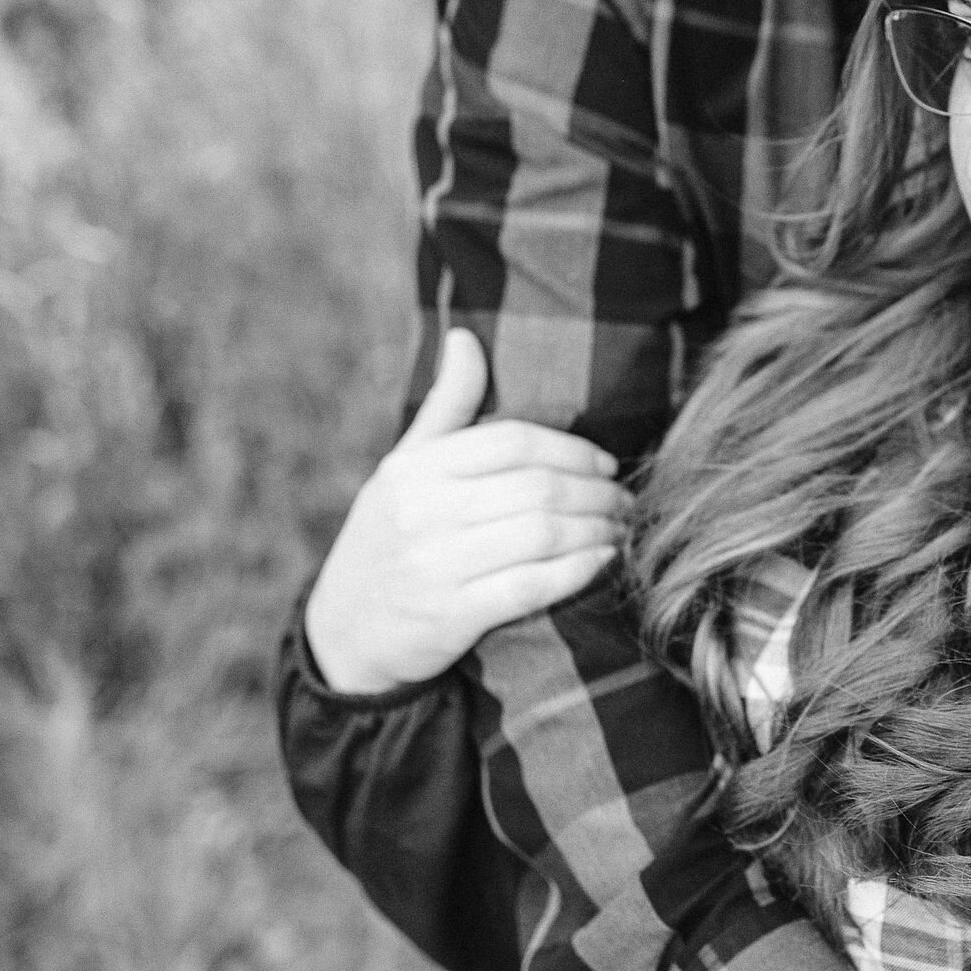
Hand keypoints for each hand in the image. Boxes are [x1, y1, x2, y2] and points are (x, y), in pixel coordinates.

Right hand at [304, 328, 630, 693]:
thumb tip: (465, 336)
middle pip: (537, 488)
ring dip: (597, 530)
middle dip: (596, 493)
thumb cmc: (391, 537)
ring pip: (543, 534)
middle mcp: (422, 512)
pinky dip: (579, 571)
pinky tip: (604, 561)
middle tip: (624, 500)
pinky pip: (533, 586)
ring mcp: (435, 566)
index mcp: (415, 470)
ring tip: (621, 529)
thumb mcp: (404, 468)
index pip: (512, 442)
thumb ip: (446, 406)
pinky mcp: (451, 617)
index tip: (606, 464)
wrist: (345, 634)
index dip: (572, 450)